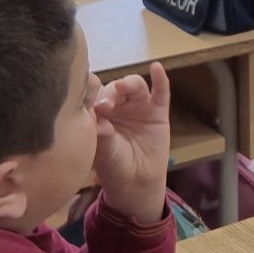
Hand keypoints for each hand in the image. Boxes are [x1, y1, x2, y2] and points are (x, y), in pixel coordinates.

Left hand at [91, 62, 173, 221]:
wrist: (136, 184)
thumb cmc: (114, 166)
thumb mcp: (104, 151)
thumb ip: (102, 134)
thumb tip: (97, 119)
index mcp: (100, 112)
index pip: (96, 95)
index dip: (93, 95)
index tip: (93, 106)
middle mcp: (119, 105)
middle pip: (115, 88)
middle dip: (110, 93)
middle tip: (106, 105)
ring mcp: (139, 106)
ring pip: (135, 86)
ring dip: (129, 84)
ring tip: (123, 88)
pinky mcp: (158, 111)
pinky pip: (161, 92)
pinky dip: (160, 79)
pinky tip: (157, 68)